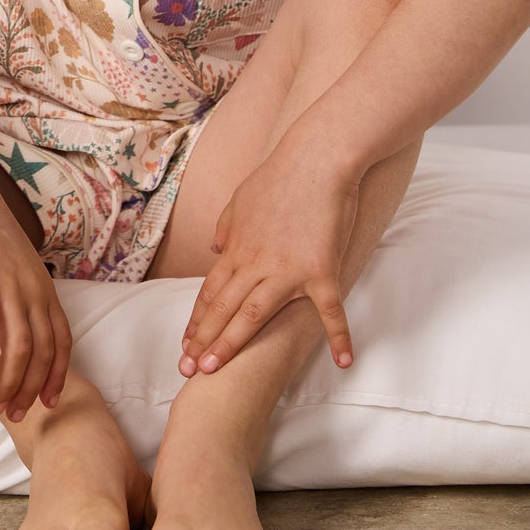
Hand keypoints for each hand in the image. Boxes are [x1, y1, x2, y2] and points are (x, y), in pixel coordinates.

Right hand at [0, 178, 74, 421]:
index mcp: (43, 285)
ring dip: (7, 383)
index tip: (49, 401)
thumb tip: (11, 320)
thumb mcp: (11, 262)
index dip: (58, 374)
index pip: (62, 340)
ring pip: (18, 348)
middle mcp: (33, 289)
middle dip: (31, 388)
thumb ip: (17, 291)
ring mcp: (8, 286)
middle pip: (42, 352)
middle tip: (16, 415)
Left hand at [177, 138, 362, 377]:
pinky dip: (338, 336)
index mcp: (237, 248)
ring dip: (234, 344)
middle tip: (188, 371)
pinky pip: (329, 310)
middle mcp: (256, 262)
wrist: (318, 156)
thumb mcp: (241, 198)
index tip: (186, 346)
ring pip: (254, 314)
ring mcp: (287, 269)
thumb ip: (226, 228)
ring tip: (218, 372)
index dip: (197, 322)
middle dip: (203, 341)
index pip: (211, 293)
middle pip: (224, 309)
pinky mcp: (321, 269)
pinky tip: (344, 361)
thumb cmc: (281, 174)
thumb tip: (216, 250)